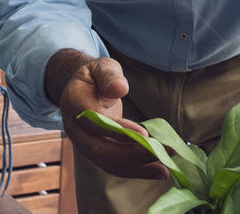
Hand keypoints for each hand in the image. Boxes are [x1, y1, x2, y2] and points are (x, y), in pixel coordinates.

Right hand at [54, 53, 169, 179]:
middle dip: (133, 154)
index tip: (144, 134)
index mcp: (74, 105)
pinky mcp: (97, 154)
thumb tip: (120, 88)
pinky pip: (115, 166)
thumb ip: (109, 76)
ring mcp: (85, 145)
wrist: (83, 89)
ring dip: (138, 167)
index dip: (119, 131)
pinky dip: (137, 171)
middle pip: (101, 150)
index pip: (95, 123)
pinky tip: (158, 171)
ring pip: (109, 163)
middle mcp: (76, 130)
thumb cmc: (95, 76)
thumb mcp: (101, 67)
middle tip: (162, 151)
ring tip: (165, 169)